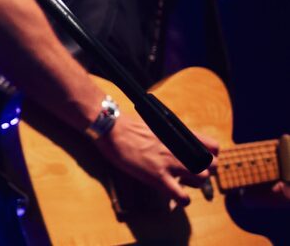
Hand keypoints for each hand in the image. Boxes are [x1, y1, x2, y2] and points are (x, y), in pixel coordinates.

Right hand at [98, 116, 216, 207]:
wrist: (112, 129)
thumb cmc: (130, 126)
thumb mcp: (158, 125)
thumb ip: (173, 137)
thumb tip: (177, 146)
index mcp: (182, 135)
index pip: (213, 147)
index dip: (209, 156)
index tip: (199, 159)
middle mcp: (181, 149)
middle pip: (211, 166)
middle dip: (202, 171)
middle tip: (188, 173)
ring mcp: (171, 163)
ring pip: (202, 180)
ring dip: (193, 184)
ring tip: (180, 182)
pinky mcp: (159, 177)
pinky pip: (182, 197)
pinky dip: (182, 200)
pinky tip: (174, 196)